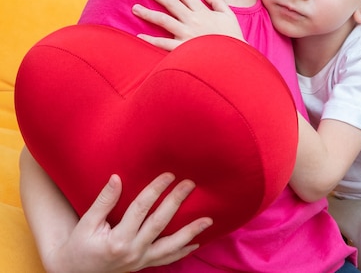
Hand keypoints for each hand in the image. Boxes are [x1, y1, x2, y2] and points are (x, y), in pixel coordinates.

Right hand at [43, 173, 211, 272]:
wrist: (74, 272)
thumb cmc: (79, 244)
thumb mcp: (87, 222)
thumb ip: (104, 201)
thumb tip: (117, 177)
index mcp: (117, 239)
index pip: (141, 209)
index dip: (155, 190)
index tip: (169, 174)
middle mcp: (132, 252)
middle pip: (159, 223)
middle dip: (176, 202)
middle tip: (190, 184)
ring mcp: (139, 261)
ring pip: (169, 246)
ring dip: (190, 232)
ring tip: (208, 220)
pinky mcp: (142, 265)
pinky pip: (166, 260)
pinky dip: (182, 252)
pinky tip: (196, 242)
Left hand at [133, 0, 243, 50]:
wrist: (232, 62)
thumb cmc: (232, 39)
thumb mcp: (229, 15)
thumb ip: (217, 1)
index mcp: (203, 12)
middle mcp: (192, 21)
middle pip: (170, 2)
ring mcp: (185, 35)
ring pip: (163, 20)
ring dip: (147, 13)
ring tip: (134, 8)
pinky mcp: (181, 50)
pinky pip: (163, 44)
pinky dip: (150, 40)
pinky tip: (139, 36)